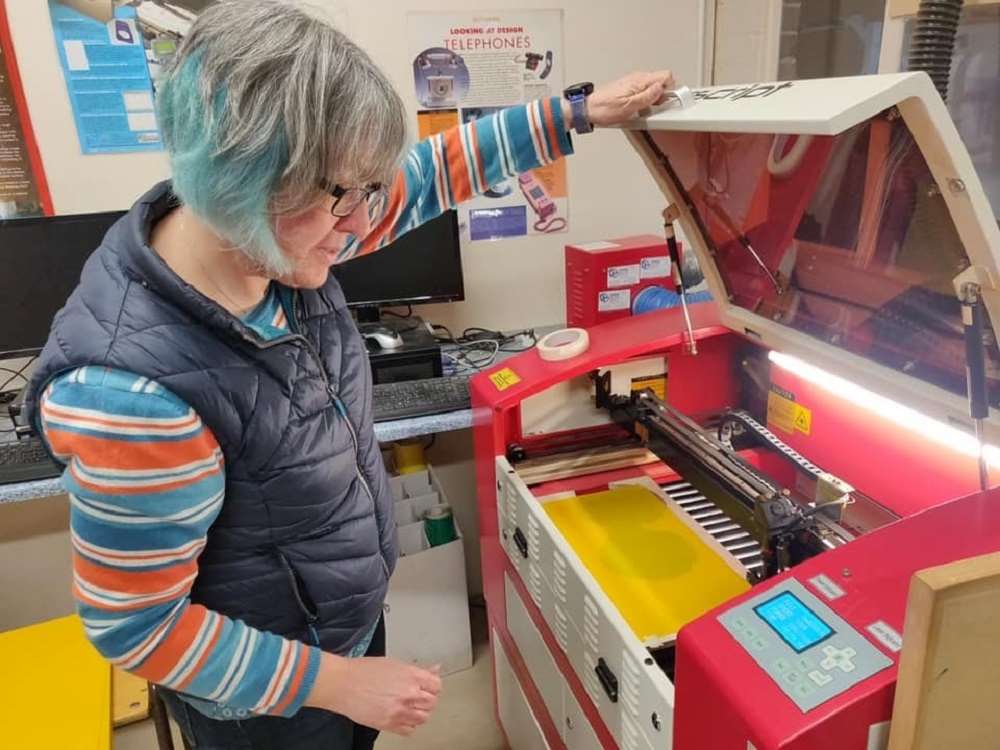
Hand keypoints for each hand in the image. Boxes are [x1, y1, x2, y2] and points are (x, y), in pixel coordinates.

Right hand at [308, 654, 441, 735]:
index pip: (436, 685)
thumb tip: (434, 670)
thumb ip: (416, 670)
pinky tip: (401, 716)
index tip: (428, 687)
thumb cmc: (362, 671)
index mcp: (411, 675)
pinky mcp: (389, 724)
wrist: (342, 684)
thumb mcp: (393, 664)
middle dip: (426, 699)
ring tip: (408, 707)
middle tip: (417, 696)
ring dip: (419, 713)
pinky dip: (408, 725)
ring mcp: (400, 711)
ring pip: (423, 718)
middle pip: (432, 703)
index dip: (432, 686)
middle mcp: (409, 694)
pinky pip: (409, 730)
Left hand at [562, 70, 675, 127]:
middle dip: (661, 96)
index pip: (666, 76)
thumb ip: (648, 97)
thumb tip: (661, 89)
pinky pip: (642, 92)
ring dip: (651, 99)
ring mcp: (632, 83)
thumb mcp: (630, 107)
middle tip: (652, 108)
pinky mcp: (627, 89)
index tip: (667, 100)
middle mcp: (637, 78)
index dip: (670, 89)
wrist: (588, 109)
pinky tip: (636, 110)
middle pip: (660, 82)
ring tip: (642, 110)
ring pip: (652, 88)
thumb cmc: (604, 109)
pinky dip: (643, 101)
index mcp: (640, 80)